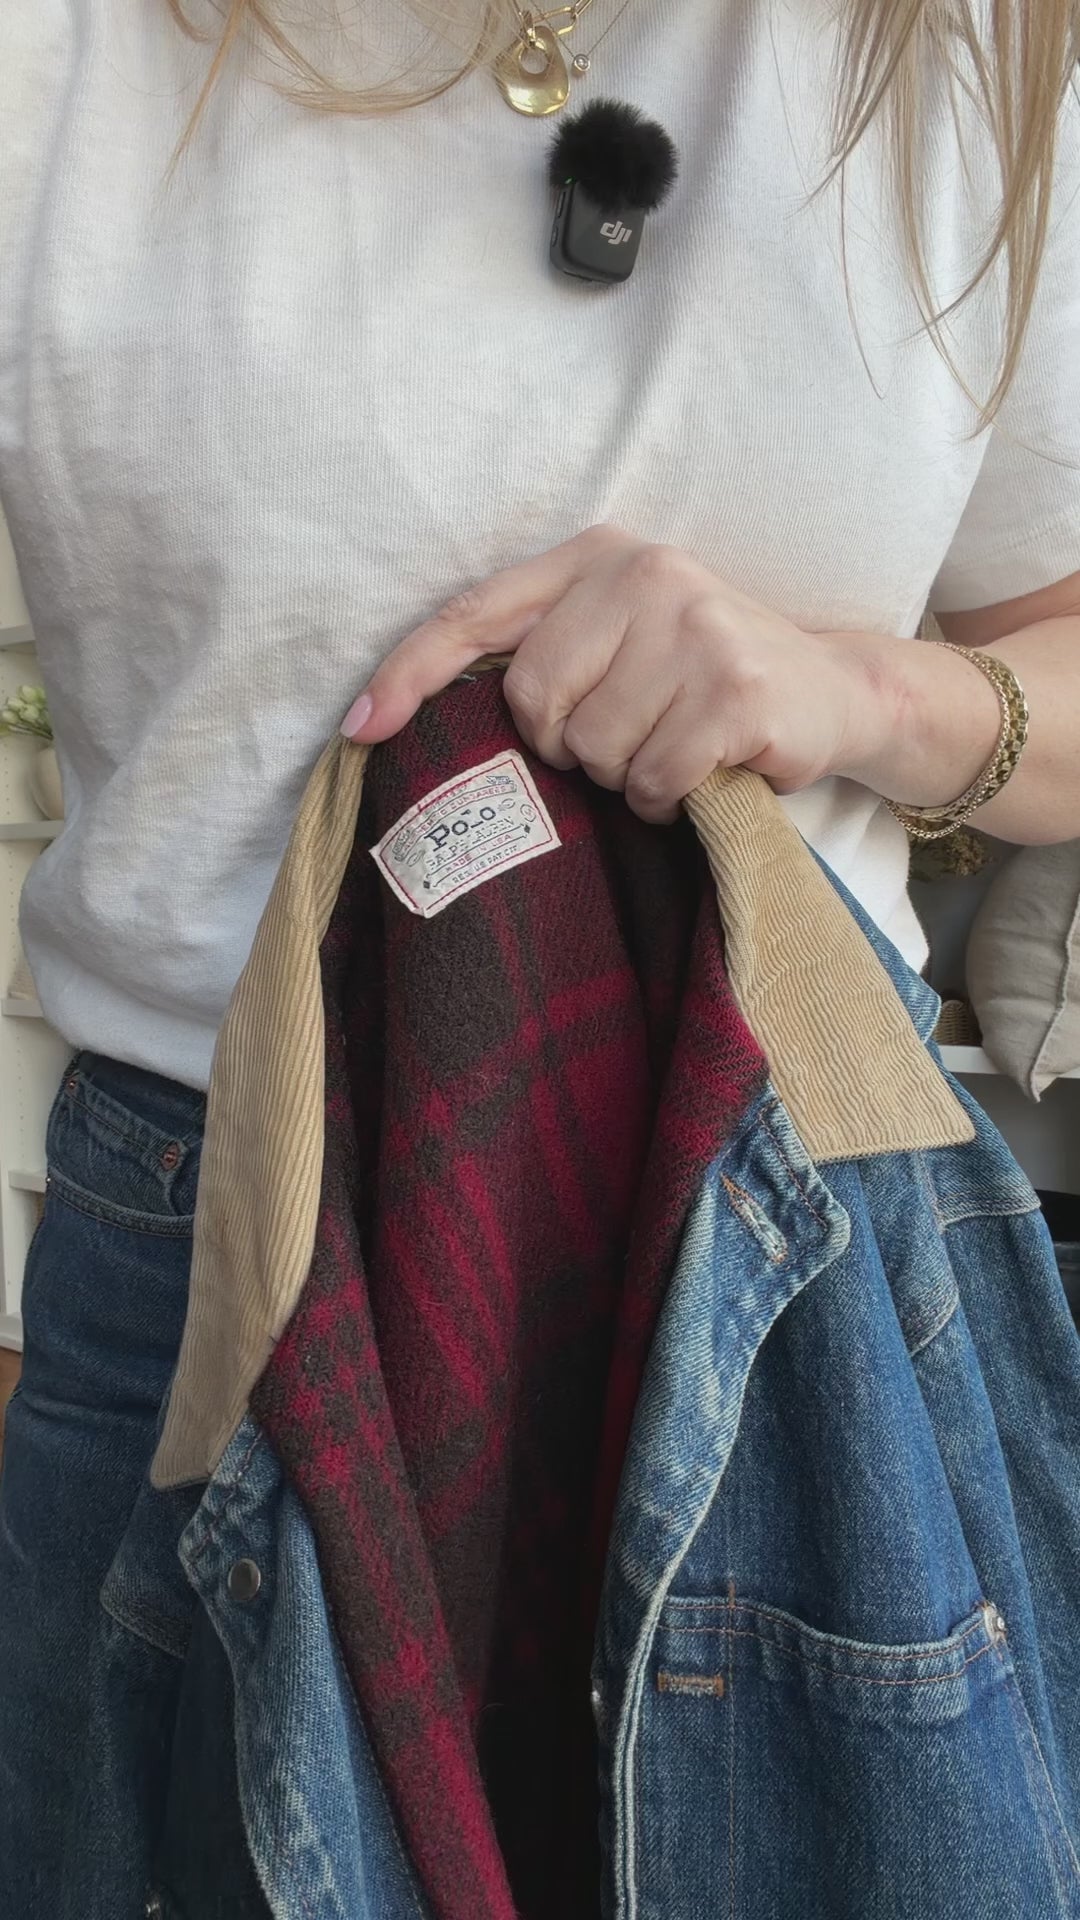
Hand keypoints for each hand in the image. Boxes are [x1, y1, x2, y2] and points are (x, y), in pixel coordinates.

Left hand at [341, 525, 882, 823]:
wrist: (834, 690)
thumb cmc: (704, 674)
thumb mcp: (624, 635)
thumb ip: (544, 650)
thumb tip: (414, 716)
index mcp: (599, 555)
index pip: (477, 613)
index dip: (410, 673)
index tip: (358, 727)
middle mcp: (646, 573)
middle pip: (535, 702)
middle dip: (570, 745)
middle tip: (629, 735)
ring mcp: (697, 628)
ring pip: (596, 751)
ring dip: (628, 777)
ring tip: (675, 748)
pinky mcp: (736, 691)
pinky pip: (654, 780)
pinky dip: (669, 799)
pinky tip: (704, 772)